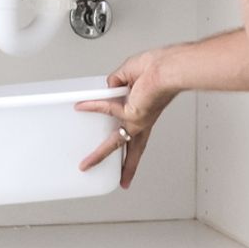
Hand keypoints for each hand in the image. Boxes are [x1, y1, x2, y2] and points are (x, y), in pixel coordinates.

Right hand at [74, 50, 180, 188]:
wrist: (168, 67)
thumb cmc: (159, 66)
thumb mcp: (131, 74)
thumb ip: (117, 82)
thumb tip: (108, 88)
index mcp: (146, 110)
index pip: (139, 131)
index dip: (132, 140)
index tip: (127, 149)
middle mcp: (144, 118)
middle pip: (134, 147)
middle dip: (127, 166)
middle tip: (122, 181)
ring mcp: (138, 119)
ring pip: (117, 142)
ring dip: (100, 154)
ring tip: (86, 165)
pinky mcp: (132, 115)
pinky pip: (106, 108)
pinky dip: (93, 105)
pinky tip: (80, 106)